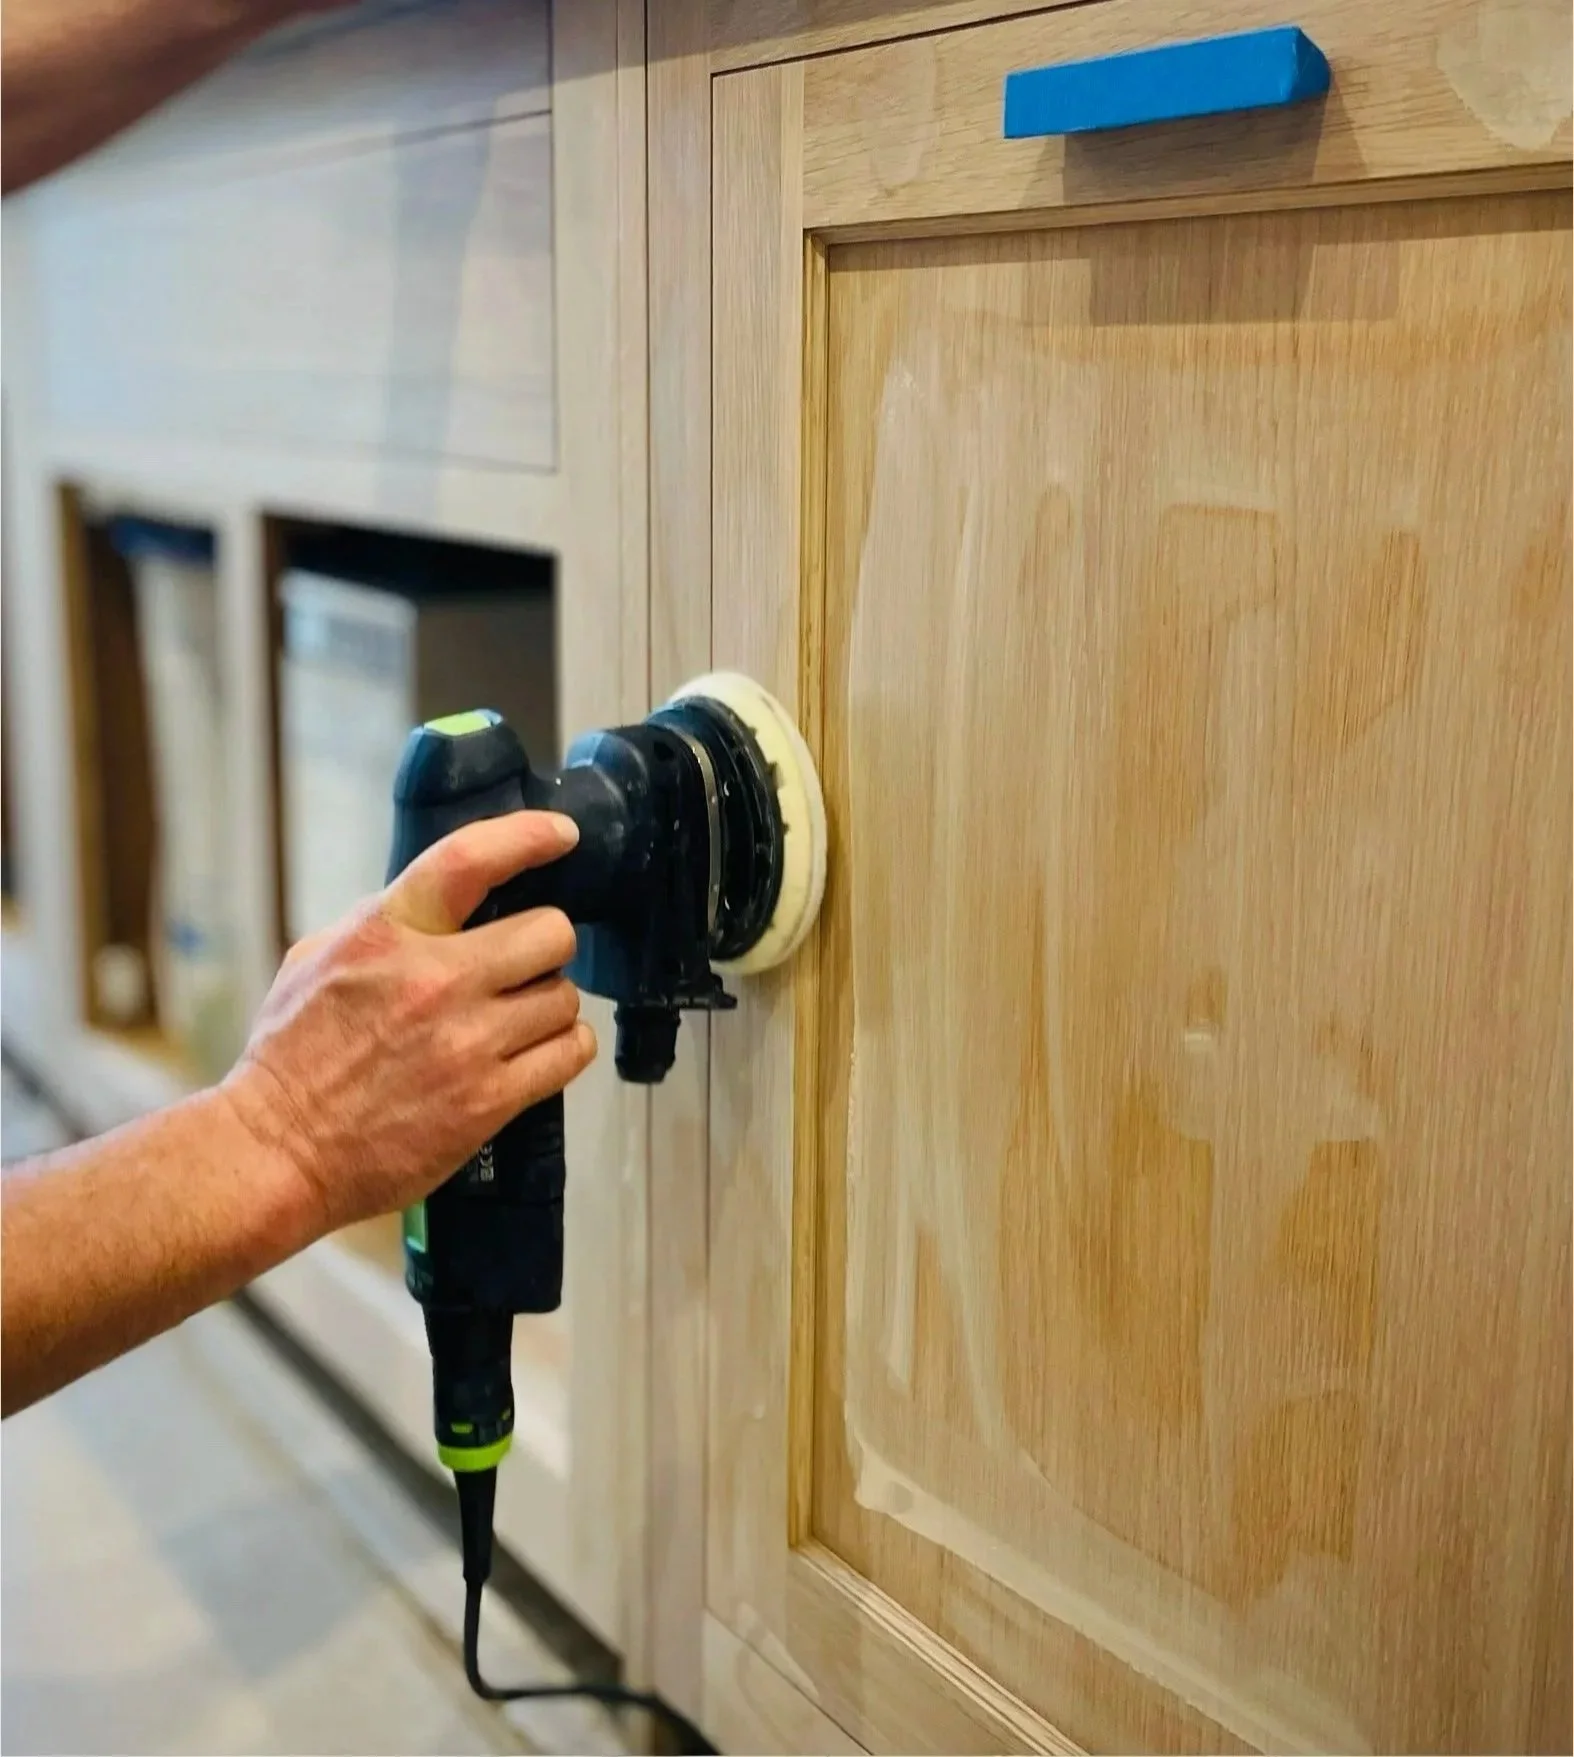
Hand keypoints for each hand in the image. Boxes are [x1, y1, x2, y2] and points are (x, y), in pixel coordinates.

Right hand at [221, 813, 597, 1235]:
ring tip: (517, 1021)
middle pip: (550, 933)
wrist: (277, 1154)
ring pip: (564, 997)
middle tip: (524, 966)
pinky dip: (563, 1049)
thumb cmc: (292, 1059)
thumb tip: (446, 902)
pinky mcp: (488, 1100)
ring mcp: (466, 1042)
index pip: (469, 860)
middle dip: (545, 946)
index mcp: (384, 934)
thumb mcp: (317, 961)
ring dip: (549, 1006)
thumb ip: (385, 925)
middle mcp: (433, 981)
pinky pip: (569, 1054)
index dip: (526, 837)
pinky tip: (538, 1052)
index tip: (561, 835)